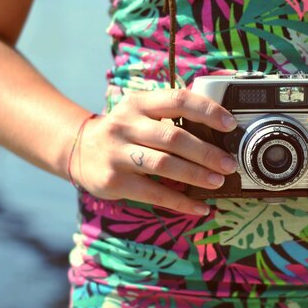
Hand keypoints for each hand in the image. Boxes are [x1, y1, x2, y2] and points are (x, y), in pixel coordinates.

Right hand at [71, 89, 237, 215]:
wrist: (78, 148)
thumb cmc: (124, 131)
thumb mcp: (140, 112)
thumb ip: (170, 116)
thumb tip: (217, 133)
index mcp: (139, 103)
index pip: (178, 100)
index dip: (207, 111)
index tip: (229, 124)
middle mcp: (126, 125)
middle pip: (174, 137)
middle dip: (206, 152)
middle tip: (229, 164)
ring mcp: (118, 153)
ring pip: (164, 165)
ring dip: (196, 175)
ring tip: (218, 182)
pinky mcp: (114, 181)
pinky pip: (153, 194)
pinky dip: (180, 202)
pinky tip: (200, 207)